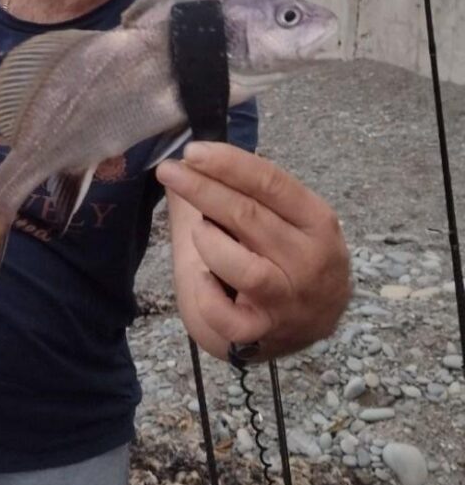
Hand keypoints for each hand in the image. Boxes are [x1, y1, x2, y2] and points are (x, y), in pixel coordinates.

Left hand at [156, 142, 350, 358]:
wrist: (310, 322)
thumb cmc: (286, 258)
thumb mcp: (285, 219)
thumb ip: (250, 192)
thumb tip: (196, 159)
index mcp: (317, 222)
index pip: (271, 183)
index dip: (229, 164)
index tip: (192, 152)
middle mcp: (309, 260)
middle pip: (248, 216)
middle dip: (201, 189)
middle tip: (168, 171)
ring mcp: (287, 300)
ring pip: (241, 266)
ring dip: (209, 242)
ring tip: (198, 232)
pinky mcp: (262, 332)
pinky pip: (224, 314)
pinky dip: (204, 294)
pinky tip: (201, 280)